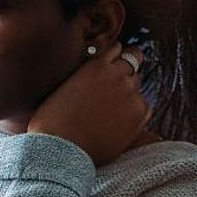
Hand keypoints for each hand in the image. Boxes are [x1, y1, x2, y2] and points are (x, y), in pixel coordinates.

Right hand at [27, 43, 150, 165]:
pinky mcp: (139, 113)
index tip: (112, 64)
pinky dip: (135, 110)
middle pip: (133, 62)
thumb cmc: (51, 121)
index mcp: (95, 64)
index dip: (114, 57)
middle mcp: (117, 74)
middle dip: (124, 71)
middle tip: (115, 85)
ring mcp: (131, 93)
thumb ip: (82, 76)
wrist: (61, 148)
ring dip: (129, 90)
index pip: (116, 49)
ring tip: (114, 107)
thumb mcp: (63, 87)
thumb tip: (86, 79)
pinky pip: (144, 106)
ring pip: (138, 83)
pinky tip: (119, 121)